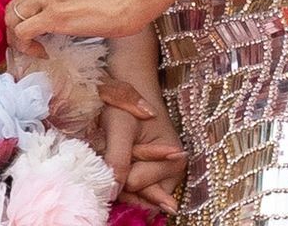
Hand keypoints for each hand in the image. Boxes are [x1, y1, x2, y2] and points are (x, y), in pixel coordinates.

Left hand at [6, 0, 157, 55]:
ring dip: (21, 37)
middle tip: (33, 41)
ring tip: (37, 47)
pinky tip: (42, 52)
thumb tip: (55, 3)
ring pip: (14, 18)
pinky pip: (23, 32)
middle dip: (20, 25)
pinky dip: (26, 45)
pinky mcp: (53, 15)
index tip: (37, 24)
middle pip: (15, 4)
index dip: (27, 10)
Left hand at [94, 63, 184, 213]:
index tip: (115, 149)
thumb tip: (113, 191)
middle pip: (137, 196)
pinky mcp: (149, 176)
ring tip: (114, 153)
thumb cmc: (127, 104)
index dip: (119, 173)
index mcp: (174, 162)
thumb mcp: (121, 128)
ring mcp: (160, 177)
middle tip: (113, 151)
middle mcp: (172, 174)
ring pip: (131, 195)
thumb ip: (118, 159)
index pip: (136, 186)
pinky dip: (118, 177)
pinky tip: (115, 161)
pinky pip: (130, 189)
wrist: (130, 90)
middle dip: (119, 179)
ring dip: (117, 177)